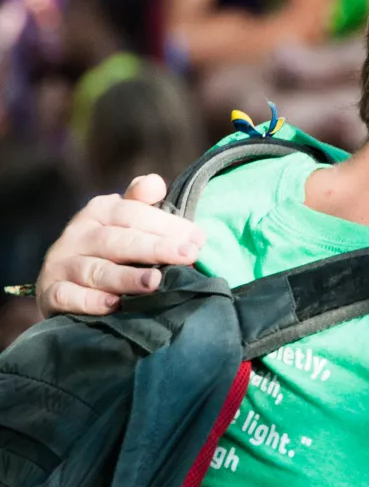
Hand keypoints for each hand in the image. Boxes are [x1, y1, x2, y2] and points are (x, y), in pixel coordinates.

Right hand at [36, 174, 206, 317]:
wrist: (62, 283)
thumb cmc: (108, 250)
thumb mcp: (123, 222)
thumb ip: (140, 203)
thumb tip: (155, 182)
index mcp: (98, 212)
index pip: (133, 214)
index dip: (166, 225)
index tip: (199, 239)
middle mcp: (77, 235)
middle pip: (117, 240)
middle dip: (155, 248)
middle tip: (188, 256)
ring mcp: (61, 264)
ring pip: (95, 270)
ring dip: (126, 277)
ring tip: (155, 282)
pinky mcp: (51, 293)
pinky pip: (69, 296)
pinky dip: (90, 301)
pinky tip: (113, 305)